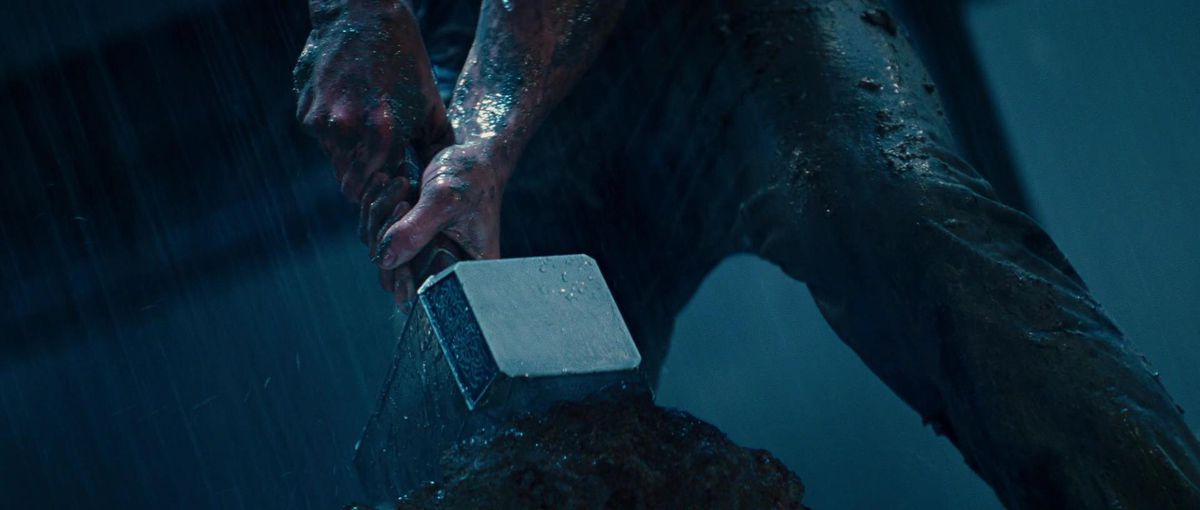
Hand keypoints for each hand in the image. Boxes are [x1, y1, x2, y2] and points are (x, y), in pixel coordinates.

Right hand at [293, 1, 452, 204]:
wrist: (363, 17)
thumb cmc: (405, 64)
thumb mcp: (431, 107)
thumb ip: (433, 150)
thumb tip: (437, 186)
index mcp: (382, 130)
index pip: (376, 189)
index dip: (385, 192)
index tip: (395, 185)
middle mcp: (345, 127)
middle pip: (350, 181)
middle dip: (366, 179)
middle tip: (382, 167)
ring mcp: (320, 119)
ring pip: (334, 159)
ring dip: (351, 154)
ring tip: (369, 132)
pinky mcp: (304, 110)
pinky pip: (321, 137)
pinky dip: (335, 132)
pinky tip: (352, 109)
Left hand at [369, 141, 509, 304]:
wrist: (471, 155)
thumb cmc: (470, 176)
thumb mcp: (444, 200)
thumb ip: (416, 230)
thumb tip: (386, 259)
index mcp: (466, 269)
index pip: (426, 296)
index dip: (404, 281)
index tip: (394, 252)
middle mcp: (442, 268)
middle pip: (394, 278)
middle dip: (388, 237)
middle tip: (404, 201)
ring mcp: (421, 254)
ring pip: (380, 253)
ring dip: (380, 215)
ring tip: (402, 182)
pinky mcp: (406, 238)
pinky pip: (374, 234)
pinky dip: (376, 207)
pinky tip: (387, 181)